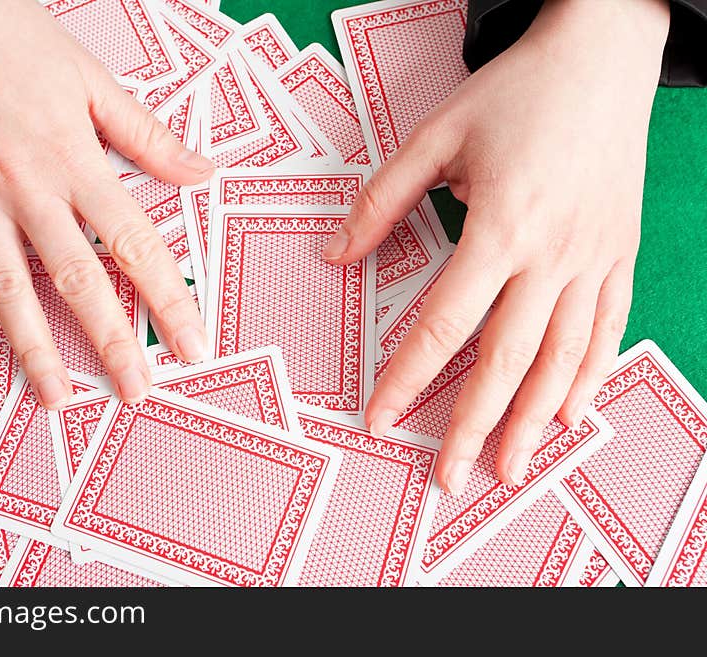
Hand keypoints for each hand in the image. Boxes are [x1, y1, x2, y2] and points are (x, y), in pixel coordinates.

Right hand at [0, 0, 213, 406]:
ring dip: (34, 349)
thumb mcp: (93, 81)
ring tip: (58, 399)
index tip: (193, 346)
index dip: (169, 300)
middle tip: (136, 392)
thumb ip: (148, 138)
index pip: (135, 244)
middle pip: (76, 280)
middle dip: (111, 342)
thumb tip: (204, 175)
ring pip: (7, 287)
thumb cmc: (14, 38)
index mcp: (75, 159)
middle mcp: (25, 186)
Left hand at [323, 0, 669, 492]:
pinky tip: (573, 413)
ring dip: (535, 419)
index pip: (445, 322)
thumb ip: (381, 201)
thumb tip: (333, 255)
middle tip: (448, 475)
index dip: (409, 376)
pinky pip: (608, 326)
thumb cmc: (516, 92)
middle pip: (507, 358)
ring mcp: (594, 257)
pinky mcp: (620, 252)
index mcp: (500, 225)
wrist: (602, 54)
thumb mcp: (435, 135)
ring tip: (510, 468)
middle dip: (474, 424)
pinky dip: (591, 374)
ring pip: (563, 356)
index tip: (381, 418)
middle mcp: (553, 253)